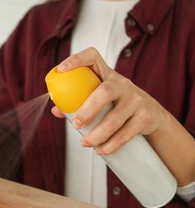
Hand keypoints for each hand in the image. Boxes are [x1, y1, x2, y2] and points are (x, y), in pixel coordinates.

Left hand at [53, 47, 167, 154]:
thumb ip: (77, 102)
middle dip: (88, 110)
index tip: (62, 69)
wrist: (152, 115)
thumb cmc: (117, 104)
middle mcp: (123, 84)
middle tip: (76, 124)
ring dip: (97, 135)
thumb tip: (56, 110)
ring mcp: (136, 100)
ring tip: (85, 143)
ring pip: (115, 118)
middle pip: (105, 91)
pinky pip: (126, 134)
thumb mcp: (100, 97)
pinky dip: (111, 145)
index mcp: (107, 75)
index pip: (93, 57)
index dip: (77, 60)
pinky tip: (101, 150)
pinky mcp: (146, 117)